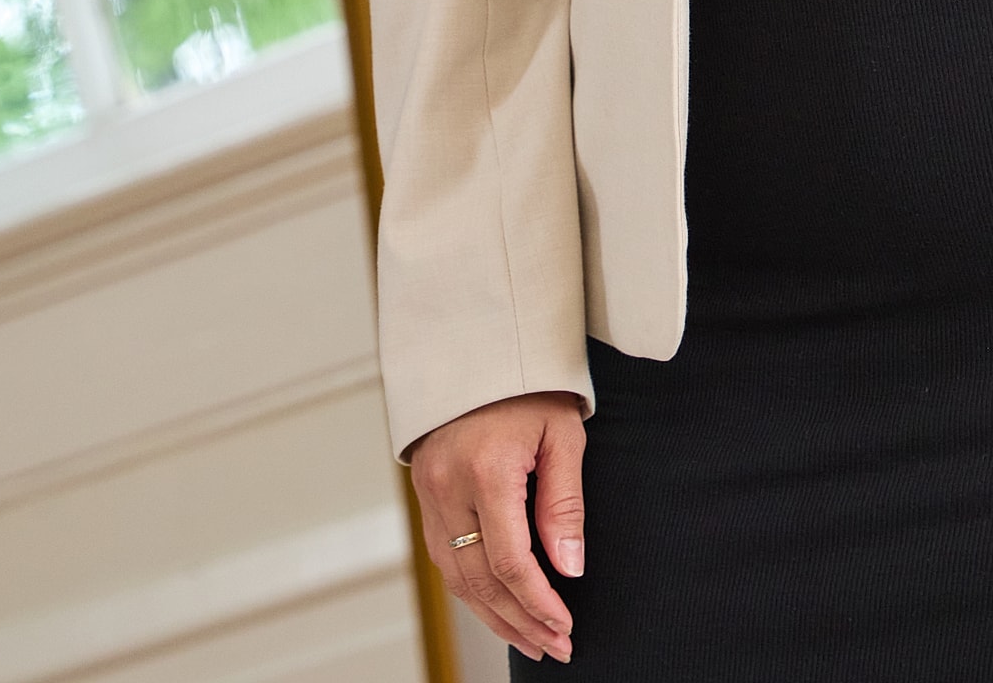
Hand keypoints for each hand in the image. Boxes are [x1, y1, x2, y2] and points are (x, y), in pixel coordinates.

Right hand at [410, 390, 585, 661]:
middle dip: (520, 622)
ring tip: (530, 639)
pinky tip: (497, 606)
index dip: (539, 603)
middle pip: (481, 581)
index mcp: (486, 470)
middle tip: (554, 646)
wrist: (478, 346)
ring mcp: (429, 493)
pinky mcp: (423, 494)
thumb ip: (564, 504)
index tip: (565, 627)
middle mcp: (448, 487)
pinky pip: (445, 557)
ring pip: (457, 578)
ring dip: (494, 615)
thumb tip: (569, 569)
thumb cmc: (529, 385)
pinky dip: (472, 589)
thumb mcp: (563, 434)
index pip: (511, 562)